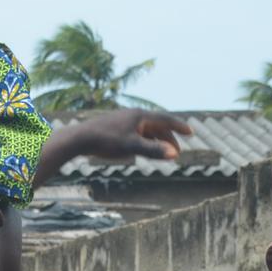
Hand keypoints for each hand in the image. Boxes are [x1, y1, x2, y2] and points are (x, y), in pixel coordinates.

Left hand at [53, 109, 193, 162]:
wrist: (80, 138)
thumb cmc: (105, 141)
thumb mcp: (131, 147)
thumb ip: (153, 150)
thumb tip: (174, 154)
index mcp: (140, 116)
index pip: (166, 119)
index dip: (180, 126)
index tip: (191, 133)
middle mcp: (134, 115)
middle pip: (157, 126)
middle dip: (169, 138)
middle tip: (177, 152)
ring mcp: (124, 121)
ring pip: (146, 130)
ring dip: (157, 141)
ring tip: (163, 153)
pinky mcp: (116, 128)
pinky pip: (137, 133)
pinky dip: (145, 141)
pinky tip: (144, 150)